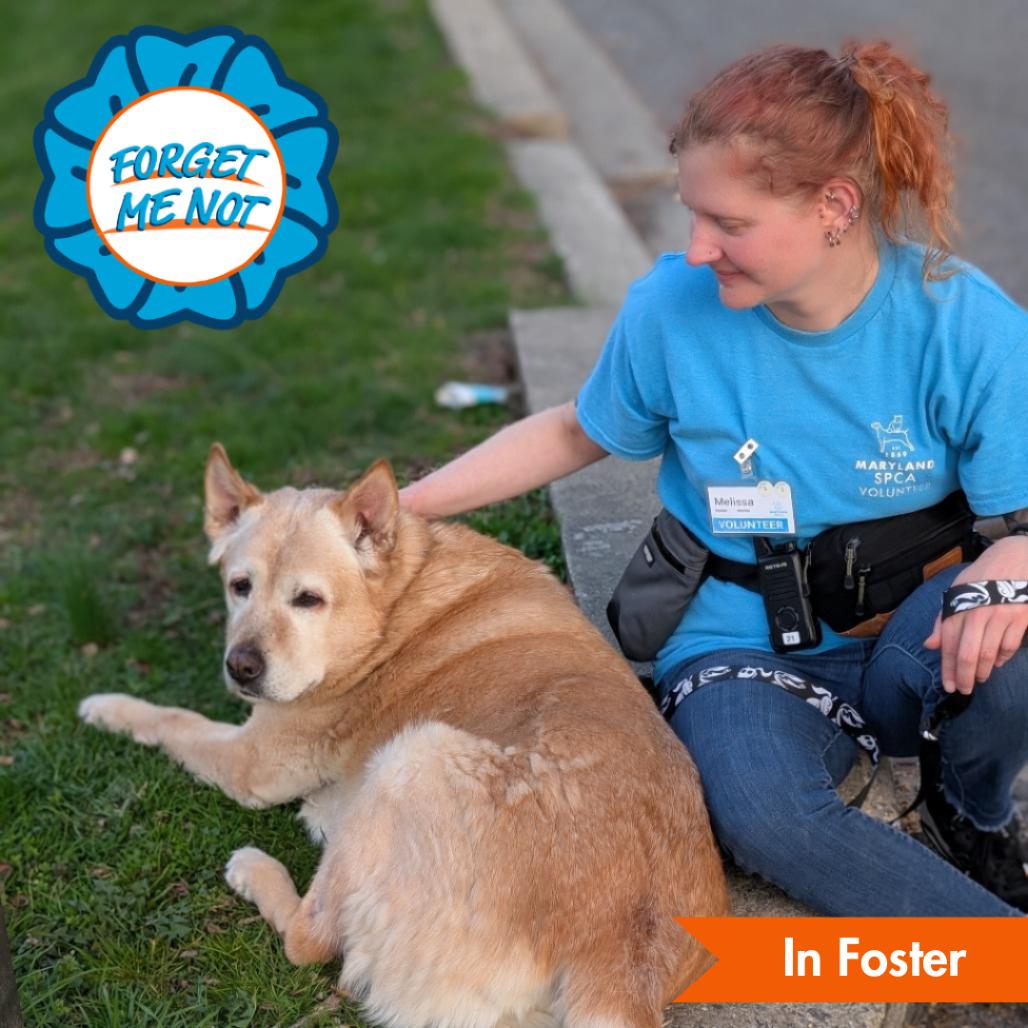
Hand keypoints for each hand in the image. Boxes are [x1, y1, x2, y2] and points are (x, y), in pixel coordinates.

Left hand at [924, 536, 1027, 693]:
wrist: (1015, 557)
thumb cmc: (981, 577)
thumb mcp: (956, 591)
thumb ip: (942, 620)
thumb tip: (929, 645)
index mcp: (958, 606)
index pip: (949, 645)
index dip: (947, 669)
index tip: (948, 686)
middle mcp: (977, 613)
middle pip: (968, 655)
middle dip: (964, 677)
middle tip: (963, 690)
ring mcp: (1001, 616)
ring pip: (989, 654)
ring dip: (982, 672)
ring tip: (978, 679)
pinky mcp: (1021, 617)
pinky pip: (1009, 646)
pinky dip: (1002, 659)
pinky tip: (996, 663)